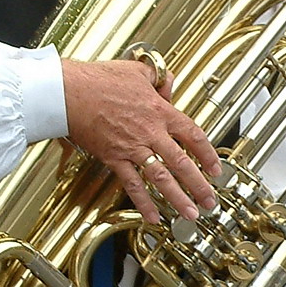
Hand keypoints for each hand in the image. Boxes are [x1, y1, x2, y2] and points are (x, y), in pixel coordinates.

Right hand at [62, 58, 219, 223]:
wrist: (69, 93)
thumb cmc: (98, 79)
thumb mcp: (138, 70)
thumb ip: (158, 78)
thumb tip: (168, 84)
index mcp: (159, 111)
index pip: (192, 135)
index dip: (208, 154)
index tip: (216, 168)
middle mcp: (150, 132)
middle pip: (182, 162)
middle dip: (199, 185)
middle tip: (210, 200)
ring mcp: (132, 148)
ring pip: (161, 178)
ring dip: (178, 198)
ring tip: (190, 214)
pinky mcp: (113, 158)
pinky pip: (132, 185)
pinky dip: (143, 202)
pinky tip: (152, 216)